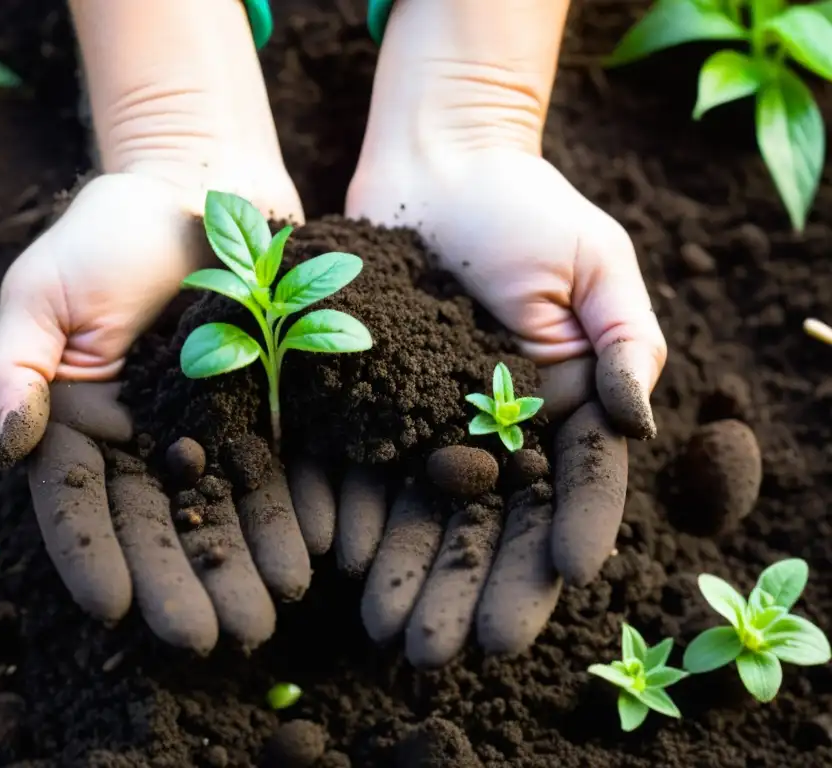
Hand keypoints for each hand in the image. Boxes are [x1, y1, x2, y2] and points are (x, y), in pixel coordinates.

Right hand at [0, 169, 329, 653]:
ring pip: (222, 509)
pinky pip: (280, 467)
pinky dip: (292, 511)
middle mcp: (146, 440)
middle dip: (179, 583)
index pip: (79, 504)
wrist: (199, 183)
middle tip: (206, 640)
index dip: (94, 557)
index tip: (113, 610)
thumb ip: (19, 367)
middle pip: (159, 523)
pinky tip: (311, 555)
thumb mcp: (42, 292)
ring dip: (240, 566)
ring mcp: (210, 430)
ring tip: (263, 619)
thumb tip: (10, 444)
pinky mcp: (267, 410)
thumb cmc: (107, 232)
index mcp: (80, 422)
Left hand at [344, 146, 665, 665]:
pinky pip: (360, 467)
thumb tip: (636, 427)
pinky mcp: (367, 404)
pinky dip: (355, 512)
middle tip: (455, 647)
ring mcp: (426, 422)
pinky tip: (344, 560)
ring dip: (411, 573)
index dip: (569, 533)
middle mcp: (492, 429)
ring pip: (422, 512)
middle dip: (475, 585)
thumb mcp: (595, 264)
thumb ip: (623, 342)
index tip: (566, 578)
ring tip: (395, 633)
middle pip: (490, 521)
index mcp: (559, 407)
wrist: (434, 165)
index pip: (571, 486)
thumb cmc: (525, 205)